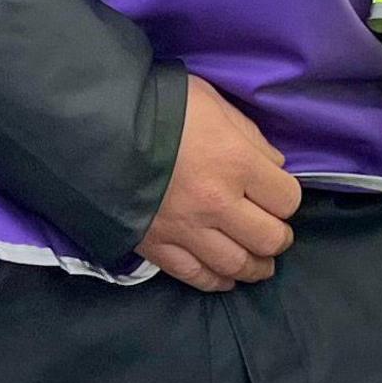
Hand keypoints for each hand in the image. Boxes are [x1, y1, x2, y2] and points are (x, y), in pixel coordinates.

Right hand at [136, 74, 301, 292]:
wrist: (95, 127)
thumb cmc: (158, 106)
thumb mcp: (211, 102)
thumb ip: (248, 134)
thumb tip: (272, 164)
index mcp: (235, 162)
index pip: (287, 198)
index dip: (287, 196)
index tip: (277, 192)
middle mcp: (217, 204)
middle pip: (270, 238)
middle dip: (279, 236)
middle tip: (273, 229)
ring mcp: (187, 230)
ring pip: (238, 265)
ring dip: (256, 266)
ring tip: (259, 260)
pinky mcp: (159, 247)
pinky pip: (198, 276)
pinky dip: (218, 280)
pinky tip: (225, 276)